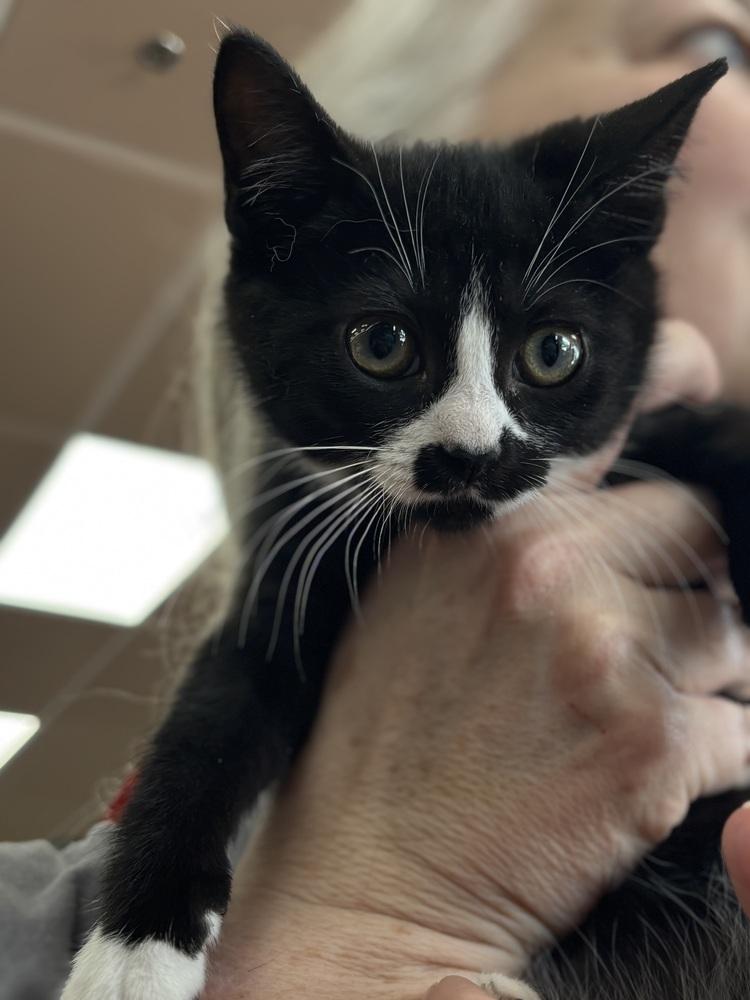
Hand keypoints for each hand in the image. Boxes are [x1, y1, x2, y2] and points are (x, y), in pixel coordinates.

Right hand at [203, 321, 748, 999]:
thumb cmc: (385, 738)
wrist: (368, 875)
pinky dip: (716, 755)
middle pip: (700, 536)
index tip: (698, 410)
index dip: (667, 444)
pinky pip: (745, 732)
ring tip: (631, 717)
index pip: (624, 447)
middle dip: (687, 585)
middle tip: (647, 639)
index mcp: (494, 525)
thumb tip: (601, 509)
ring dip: (705, 676)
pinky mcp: (652, 752)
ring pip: (733, 636)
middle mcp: (553, 571)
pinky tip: (647, 778)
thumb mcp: (418, 600)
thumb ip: (508, 539)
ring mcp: (608, 656)